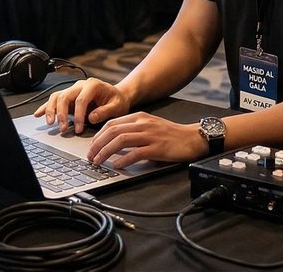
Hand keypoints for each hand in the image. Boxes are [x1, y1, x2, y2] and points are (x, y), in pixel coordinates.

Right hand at [33, 77, 129, 134]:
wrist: (117, 96)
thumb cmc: (117, 100)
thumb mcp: (118, 106)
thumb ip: (105, 111)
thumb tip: (91, 118)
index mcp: (93, 85)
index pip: (81, 99)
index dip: (78, 115)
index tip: (79, 129)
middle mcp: (80, 85)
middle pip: (65, 96)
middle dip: (61, 113)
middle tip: (62, 128)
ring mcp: (73, 90)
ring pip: (57, 97)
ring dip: (51, 110)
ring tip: (50, 123)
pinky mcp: (68, 97)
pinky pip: (54, 100)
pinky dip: (46, 107)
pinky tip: (38, 114)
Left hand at [85, 111, 205, 168]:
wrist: (192, 138)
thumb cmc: (171, 135)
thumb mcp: (149, 126)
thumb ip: (132, 130)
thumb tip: (112, 142)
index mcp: (139, 117)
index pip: (112, 123)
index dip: (98, 136)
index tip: (91, 147)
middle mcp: (143, 123)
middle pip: (113, 131)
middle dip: (97, 144)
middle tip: (90, 156)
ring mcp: (150, 135)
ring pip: (121, 140)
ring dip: (106, 152)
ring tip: (98, 161)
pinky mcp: (157, 147)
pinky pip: (136, 152)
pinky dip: (123, 159)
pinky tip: (117, 165)